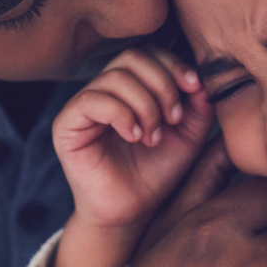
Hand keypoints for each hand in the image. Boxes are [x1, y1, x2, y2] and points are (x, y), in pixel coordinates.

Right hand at [50, 46, 214, 266]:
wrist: (131, 213)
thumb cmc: (156, 173)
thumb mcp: (188, 136)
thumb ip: (197, 106)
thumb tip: (200, 79)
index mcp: (130, 86)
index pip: (148, 53)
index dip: (173, 64)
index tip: (194, 88)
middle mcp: (104, 89)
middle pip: (132, 57)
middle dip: (162, 84)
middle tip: (173, 119)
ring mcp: (83, 104)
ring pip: (115, 77)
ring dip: (144, 105)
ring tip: (153, 136)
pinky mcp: (66, 124)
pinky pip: (92, 100)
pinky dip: (121, 114)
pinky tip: (134, 135)